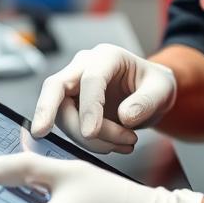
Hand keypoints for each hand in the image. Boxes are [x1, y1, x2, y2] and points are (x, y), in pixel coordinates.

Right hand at [31, 44, 176, 153]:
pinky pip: (69, 126)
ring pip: (62, 113)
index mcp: (107, 56)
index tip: (92, 132)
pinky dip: (88, 142)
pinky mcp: (72, 106)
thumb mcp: (162, 89)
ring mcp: (74, 86)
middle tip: (41, 133)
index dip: (89, 106)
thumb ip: (147, 102)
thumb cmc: (154, 85)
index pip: (90, 78)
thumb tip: (126, 117)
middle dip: (46, 109)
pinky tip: (113, 146)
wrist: (150, 93)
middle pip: (56, 86)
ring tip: (125, 143)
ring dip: (86, 137)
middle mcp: (84, 67)